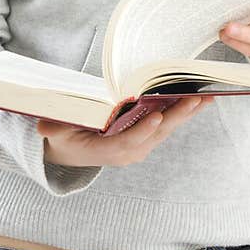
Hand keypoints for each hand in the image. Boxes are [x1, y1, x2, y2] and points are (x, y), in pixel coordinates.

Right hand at [37, 94, 215, 167]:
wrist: (70, 151)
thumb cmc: (64, 137)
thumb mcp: (55, 132)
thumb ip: (53, 129)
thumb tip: (44, 128)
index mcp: (107, 151)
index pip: (128, 142)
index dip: (143, 131)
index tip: (157, 117)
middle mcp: (128, 152)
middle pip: (155, 134)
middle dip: (177, 117)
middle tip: (195, 101)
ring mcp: (139, 146)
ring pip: (165, 129)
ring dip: (186, 113)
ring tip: (205, 98)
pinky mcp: (146, 138)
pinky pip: (166, 125)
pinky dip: (182, 112)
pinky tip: (198, 101)